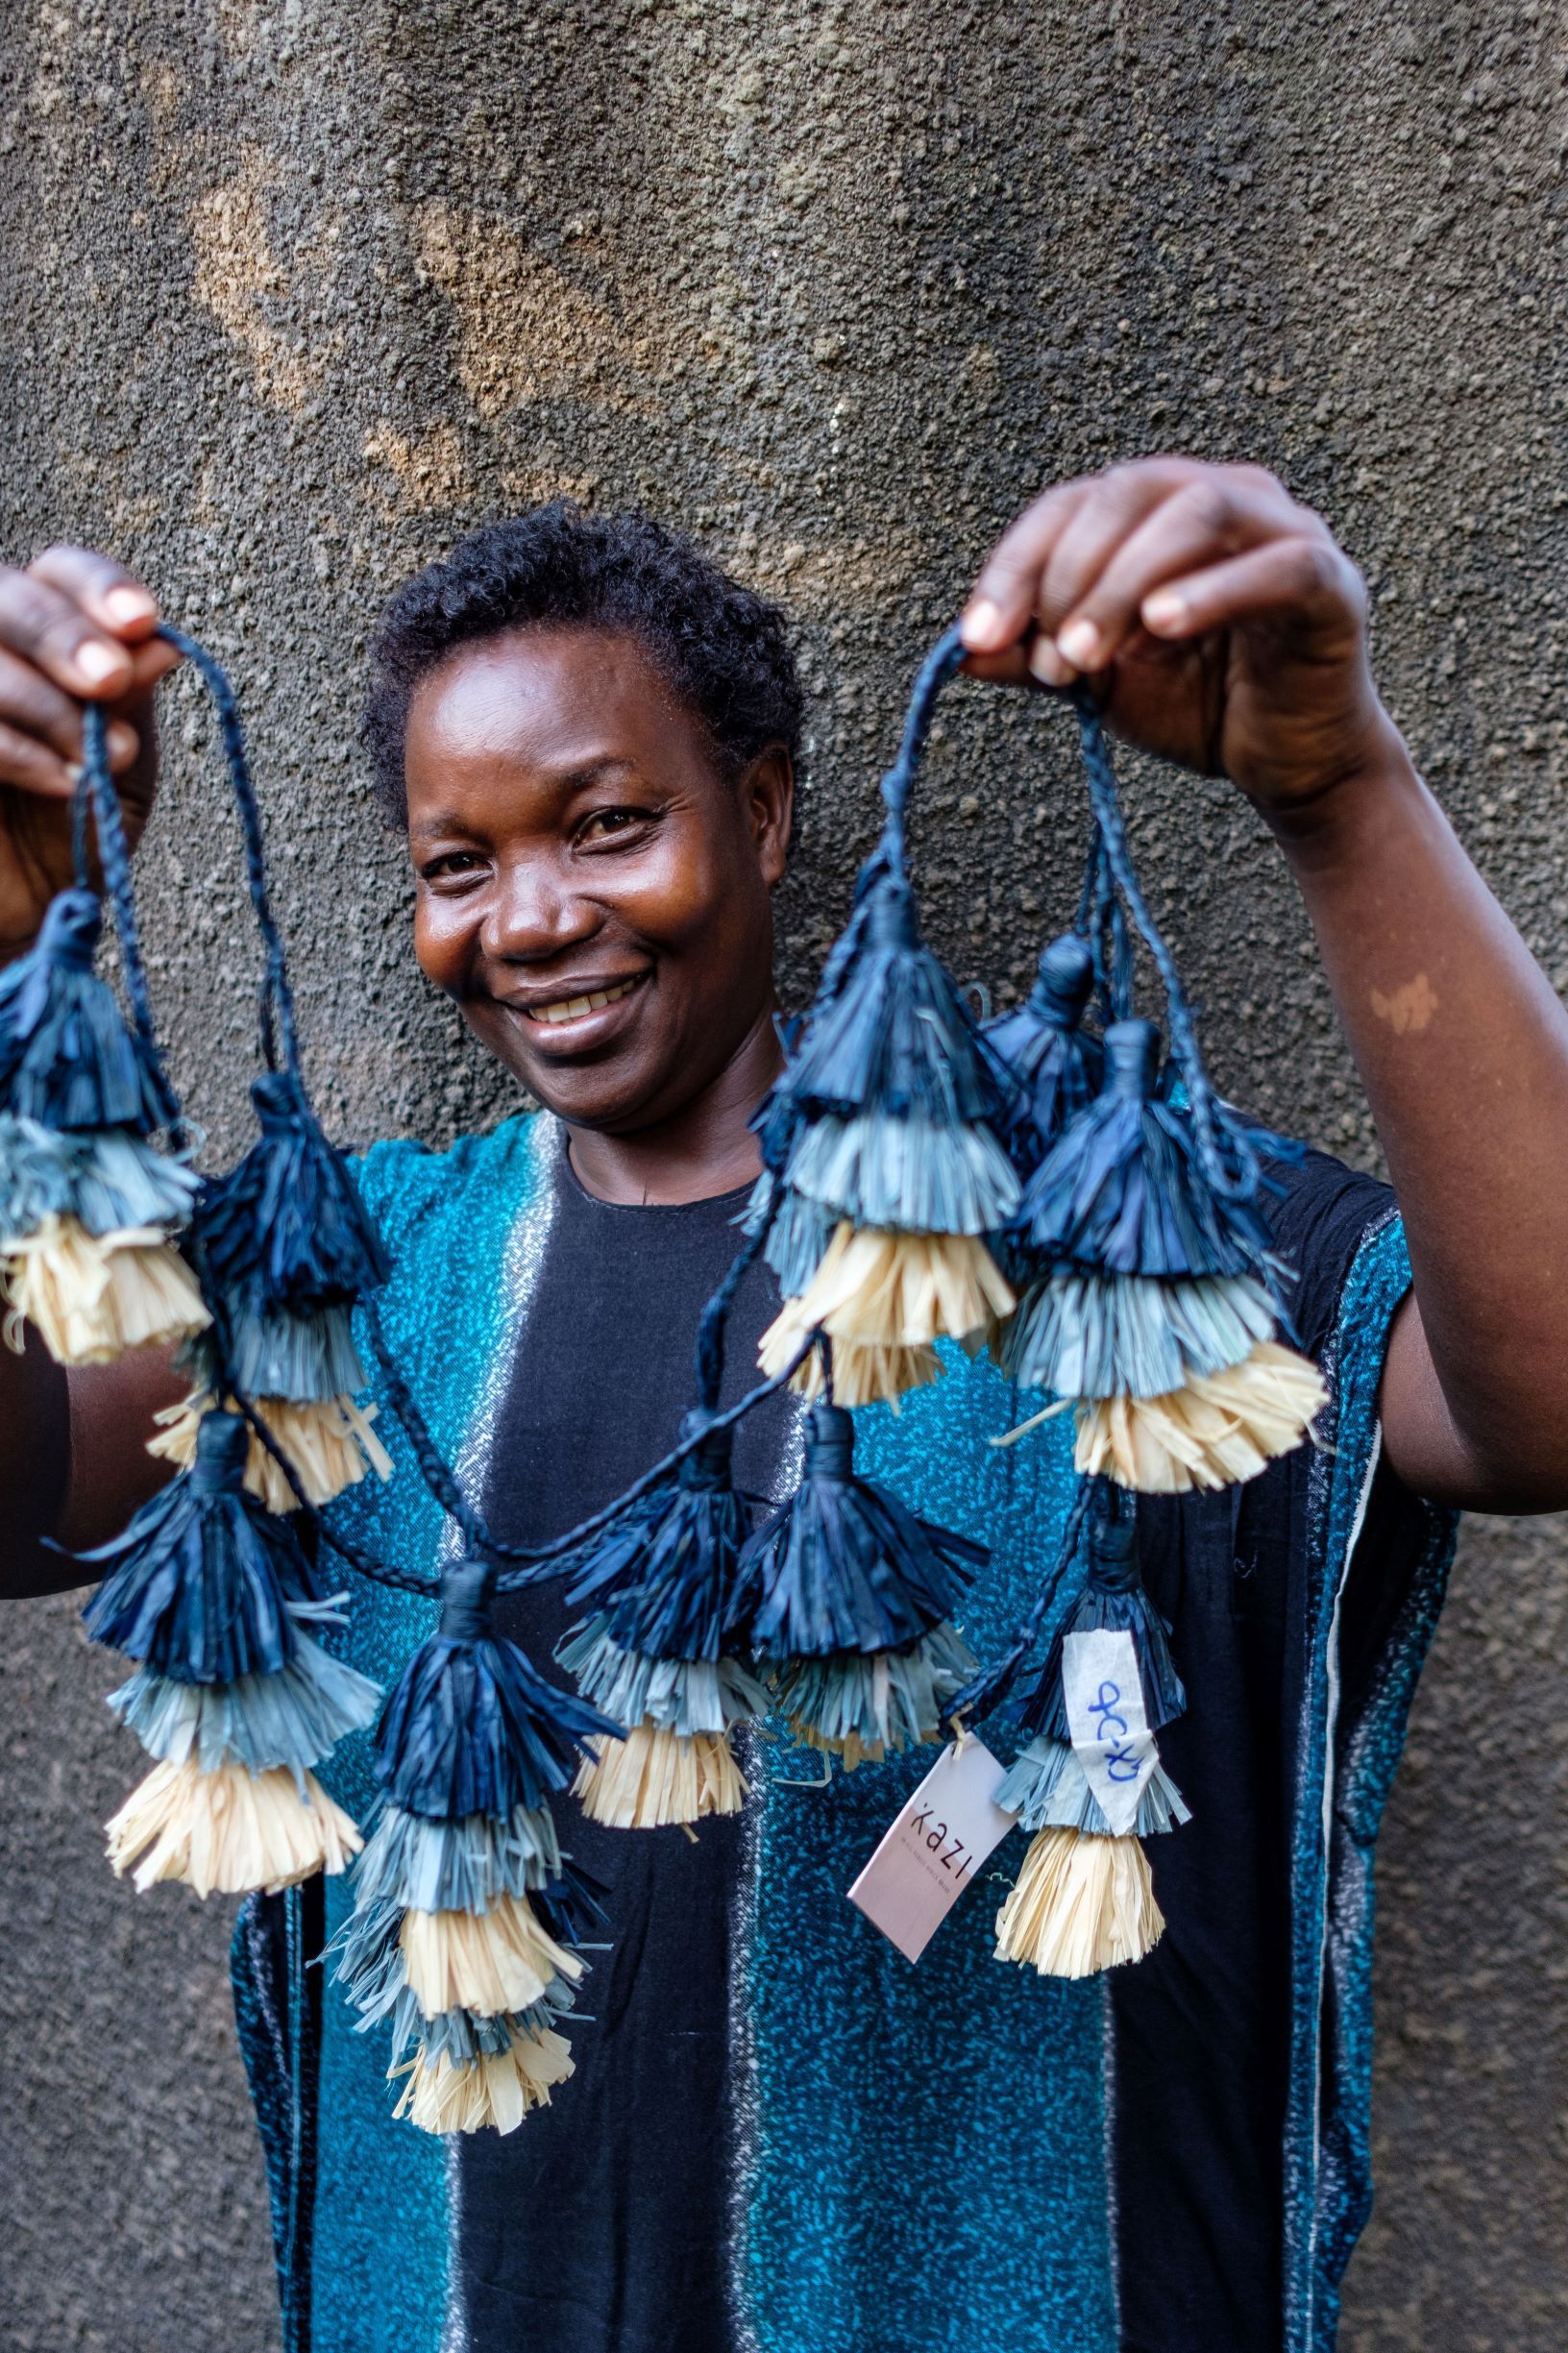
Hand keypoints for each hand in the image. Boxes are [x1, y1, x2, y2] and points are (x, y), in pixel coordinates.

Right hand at [0, 548, 181, 960]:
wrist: (30, 910)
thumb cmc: (73, 828)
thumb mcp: (120, 763)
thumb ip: (130, 705)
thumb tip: (161, 644)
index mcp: (44, 635)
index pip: (60, 570)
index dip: (97, 586)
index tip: (143, 621)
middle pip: (6, 593)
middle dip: (62, 634)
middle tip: (109, 681)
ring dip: (47, 704)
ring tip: (94, 761)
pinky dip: (15, 748)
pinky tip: (59, 782)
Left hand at [960, 458, 1393, 819]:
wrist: (1284, 765)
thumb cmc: (1199, 705)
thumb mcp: (1097, 682)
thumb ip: (1035, 657)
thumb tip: (958, 654)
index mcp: (1160, 508)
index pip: (1072, 505)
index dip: (1017, 565)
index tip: (978, 636)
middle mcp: (1223, 496)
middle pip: (1127, 492)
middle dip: (1070, 575)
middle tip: (1049, 660)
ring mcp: (1284, 529)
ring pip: (1194, 513)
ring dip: (1124, 583)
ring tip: (1088, 656)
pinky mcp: (1329, 580)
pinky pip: (1274, 566)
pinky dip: (1211, 591)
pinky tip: (1161, 626)